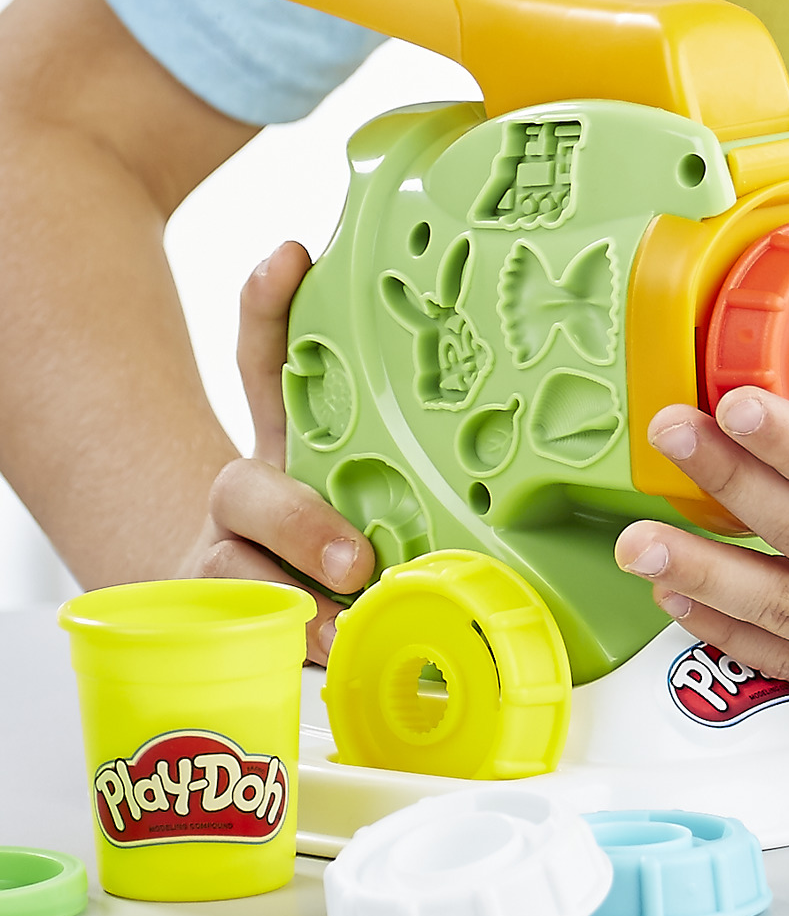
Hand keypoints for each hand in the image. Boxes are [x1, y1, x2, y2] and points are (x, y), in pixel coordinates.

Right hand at [177, 241, 373, 662]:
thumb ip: (387, 404)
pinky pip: (260, 637)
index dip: (268, 305)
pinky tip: (339, 659)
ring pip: (240, 577)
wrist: (242, 598)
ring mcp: (231, 560)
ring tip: (346, 626)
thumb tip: (430, 334)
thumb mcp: (361, 458)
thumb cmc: (325, 517)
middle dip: (301, 520)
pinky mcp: (237, 620)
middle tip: (359, 556)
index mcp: (282, 438)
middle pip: (247, 492)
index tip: (291, 256)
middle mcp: (245, 494)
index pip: (264, 359)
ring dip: (295, 601)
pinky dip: (300, 649)